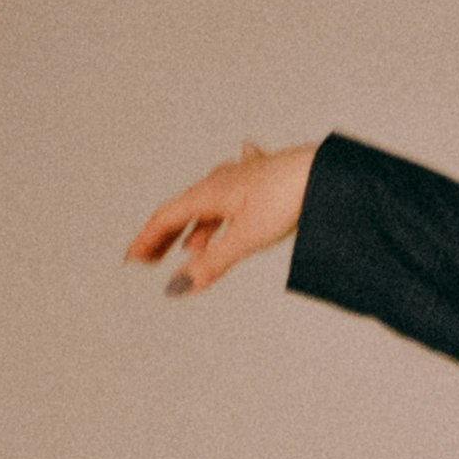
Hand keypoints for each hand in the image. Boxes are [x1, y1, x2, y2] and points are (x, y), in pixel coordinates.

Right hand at [127, 139, 313, 293]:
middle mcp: (219, 180)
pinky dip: (226, 209)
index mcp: (208, 192)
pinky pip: (234, 194)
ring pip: (209, 204)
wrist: (325, 171)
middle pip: (183, 210)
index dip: (147, 240)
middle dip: (166, 236)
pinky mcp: (263, 180)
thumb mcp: (246, 238)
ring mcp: (242, 177)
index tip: (133, 259)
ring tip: (193, 247)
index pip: (166, 217)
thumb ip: (212, 264)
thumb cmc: (288, 196)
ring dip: (197, 227)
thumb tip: (179, 287)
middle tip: (151, 259)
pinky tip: (230, 199)